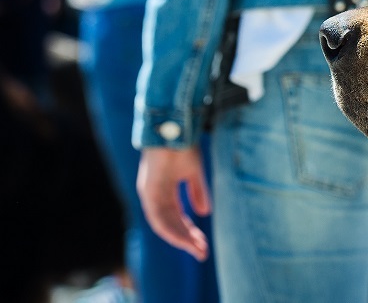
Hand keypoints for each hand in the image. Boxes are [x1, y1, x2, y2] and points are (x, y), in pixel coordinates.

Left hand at [137, 146, 210, 260]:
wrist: (175, 129)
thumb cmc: (183, 147)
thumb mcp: (193, 173)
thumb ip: (197, 192)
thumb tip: (204, 213)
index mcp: (163, 193)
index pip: (176, 219)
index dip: (189, 232)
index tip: (203, 245)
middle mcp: (154, 197)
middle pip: (170, 225)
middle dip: (187, 240)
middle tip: (202, 253)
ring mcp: (149, 195)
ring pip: (164, 225)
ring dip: (181, 238)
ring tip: (197, 248)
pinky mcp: (148, 192)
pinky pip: (158, 218)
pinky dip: (171, 229)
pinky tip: (184, 238)